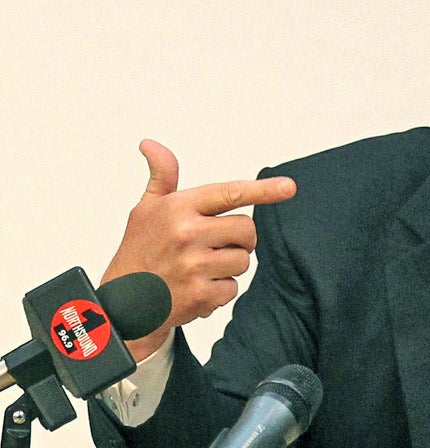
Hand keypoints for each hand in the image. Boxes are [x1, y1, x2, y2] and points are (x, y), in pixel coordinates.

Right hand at [102, 139, 296, 359]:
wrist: (121, 303)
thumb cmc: (140, 250)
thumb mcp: (146, 209)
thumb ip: (162, 177)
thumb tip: (151, 144)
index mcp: (178, 208)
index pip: (230, 193)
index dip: (263, 190)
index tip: (289, 187)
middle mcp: (187, 234)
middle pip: (247, 229)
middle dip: (239, 239)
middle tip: (214, 245)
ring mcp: (195, 265)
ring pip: (244, 260)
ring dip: (229, 265)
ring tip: (200, 268)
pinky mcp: (201, 294)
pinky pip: (233, 288)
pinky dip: (219, 291)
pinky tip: (196, 287)